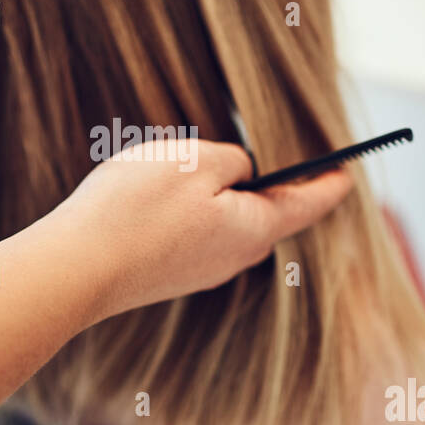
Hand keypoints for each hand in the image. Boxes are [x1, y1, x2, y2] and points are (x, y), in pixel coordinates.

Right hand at [51, 139, 354, 318]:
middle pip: (267, 213)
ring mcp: (200, 270)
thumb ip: (236, 160)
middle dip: (271, 183)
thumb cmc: (139, 209)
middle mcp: (235, 257)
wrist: (76, 267)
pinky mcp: (168, 273)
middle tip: (274, 151)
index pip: (310, 203)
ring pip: (227, 221)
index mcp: (256, 229)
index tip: (348, 168)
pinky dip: (192, 208)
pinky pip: (195, 232)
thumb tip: (243, 172)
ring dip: (222, 192)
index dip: (330, 180)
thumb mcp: (198, 161)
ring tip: (201, 163)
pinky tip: (164, 193)